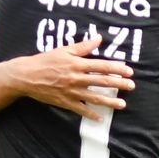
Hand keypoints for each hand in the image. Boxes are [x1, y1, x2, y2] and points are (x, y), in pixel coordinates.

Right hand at [8, 35, 134, 121]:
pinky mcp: (65, 102)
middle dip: (119, 84)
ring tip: (122, 104)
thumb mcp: (64, 50)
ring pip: (94, 97)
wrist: (26, 76)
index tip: (129, 71)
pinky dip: (91, 114)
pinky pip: (80, 110)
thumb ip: (83, 46)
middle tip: (132, 86)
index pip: (102, 66)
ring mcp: (71, 92)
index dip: (117, 68)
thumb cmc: (46, 61)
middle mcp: (76, 78)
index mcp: (77, 64)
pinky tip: (100, 118)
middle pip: (102, 82)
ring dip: (110, 101)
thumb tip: (99, 38)